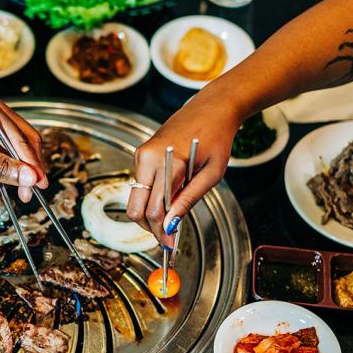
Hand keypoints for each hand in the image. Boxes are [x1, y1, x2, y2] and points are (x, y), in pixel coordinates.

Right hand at [127, 89, 244, 247]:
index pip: (155, 209)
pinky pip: (141, 185)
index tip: (170, 244)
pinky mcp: (141, 155)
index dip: (161, 231)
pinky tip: (171, 195)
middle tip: (167, 236)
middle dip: (149, 226)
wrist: (212, 108)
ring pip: (135, 198)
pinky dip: (152, 197)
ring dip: (151, 211)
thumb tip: (171, 224)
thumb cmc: (216, 137)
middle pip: (136, 207)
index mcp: (167, 162)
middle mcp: (147, 158)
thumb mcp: (211, 174)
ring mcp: (141, 155)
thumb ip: (189, 200)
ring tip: (174, 213)